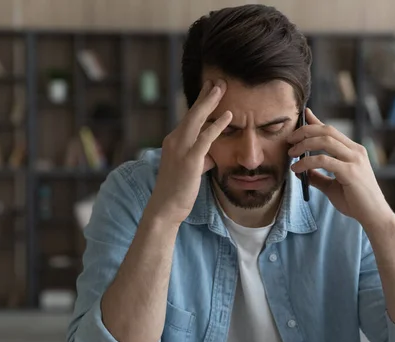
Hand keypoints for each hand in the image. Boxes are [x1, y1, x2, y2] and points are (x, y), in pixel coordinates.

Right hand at [146, 80, 231, 225]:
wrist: (165, 207)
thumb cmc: (178, 190)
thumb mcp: (191, 170)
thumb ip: (201, 159)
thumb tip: (211, 155)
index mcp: (174, 141)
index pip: (189, 117)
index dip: (200, 102)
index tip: (210, 88)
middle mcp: (175, 140)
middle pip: (192, 112)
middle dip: (206, 95)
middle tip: (218, 80)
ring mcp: (181, 149)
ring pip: (196, 119)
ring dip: (210, 102)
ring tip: (222, 87)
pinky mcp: (190, 160)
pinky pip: (205, 138)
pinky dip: (217, 125)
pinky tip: (228, 116)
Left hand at [287, 108, 394, 228]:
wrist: (373, 216)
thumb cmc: (355, 201)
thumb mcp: (332, 186)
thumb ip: (318, 176)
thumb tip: (300, 171)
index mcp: (353, 151)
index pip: (331, 130)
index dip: (315, 121)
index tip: (301, 115)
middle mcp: (355, 151)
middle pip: (327, 130)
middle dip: (305, 131)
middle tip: (289, 140)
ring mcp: (354, 160)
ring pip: (325, 141)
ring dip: (304, 144)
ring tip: (291, 154)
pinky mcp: (351, 172)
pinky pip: (324, 160)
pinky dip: (307, 162)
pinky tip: (297, 169)